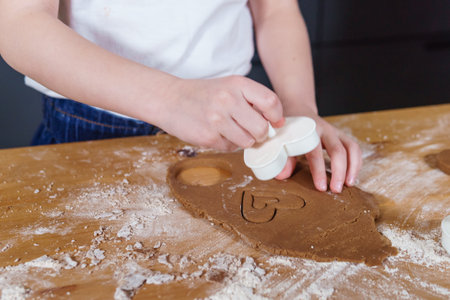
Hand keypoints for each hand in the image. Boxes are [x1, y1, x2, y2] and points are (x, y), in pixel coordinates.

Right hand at [155, 75, 284, 150]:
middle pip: (262, 128)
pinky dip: (227, 144)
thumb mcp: (229, 87)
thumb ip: (251, 100)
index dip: (276, 116)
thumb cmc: (203, 94)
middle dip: (260, 134)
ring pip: (248, 142)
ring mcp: (217, 119)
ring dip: (243, 141)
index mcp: (237, 84)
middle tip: (252, 131)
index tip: (275, 122)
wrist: (169, 99)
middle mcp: (228, 99)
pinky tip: (216, 133)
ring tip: (230, 130)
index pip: (270, 102)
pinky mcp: (208, 136)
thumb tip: (276, 123)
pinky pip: (231, 148)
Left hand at [275, 110, 361, 192]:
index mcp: (308, 131)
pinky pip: (354, 148)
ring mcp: (336, 132)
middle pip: (338, 150)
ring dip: (353, 167)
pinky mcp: (342, 136)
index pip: (315, 152)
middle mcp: (325, 130)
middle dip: (339, 171)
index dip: (319, 170)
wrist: (298, 109)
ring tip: (349, 184)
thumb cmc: (289, 128)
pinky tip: (351, 176)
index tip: (321, 187)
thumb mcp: (282, 139)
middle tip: (336, 190)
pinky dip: (356, 163)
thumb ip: (283, 157)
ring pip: (351, 148)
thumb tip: (282, 176)